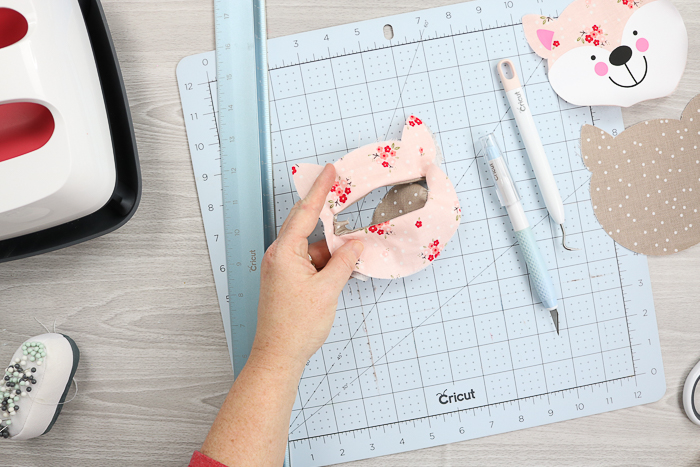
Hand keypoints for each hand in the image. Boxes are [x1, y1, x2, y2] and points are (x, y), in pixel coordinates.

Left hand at [250, 164, 363, 372]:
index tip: (330, 171)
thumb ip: (343, 262)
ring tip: (352, 253)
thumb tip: (355, 245)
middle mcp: (278, 256)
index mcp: (284, 253)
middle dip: (326, 215)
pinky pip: (308, 261)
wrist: (278, 356)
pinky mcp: (285, 280)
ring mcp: (281, 268)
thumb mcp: (328, 290)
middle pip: (305, 225)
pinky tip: (341, 269)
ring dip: (330, 248)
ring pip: (310, 246)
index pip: (305, 212)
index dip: (321, 190)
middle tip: (344, 197)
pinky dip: (325, 262)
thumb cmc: (297, 326)